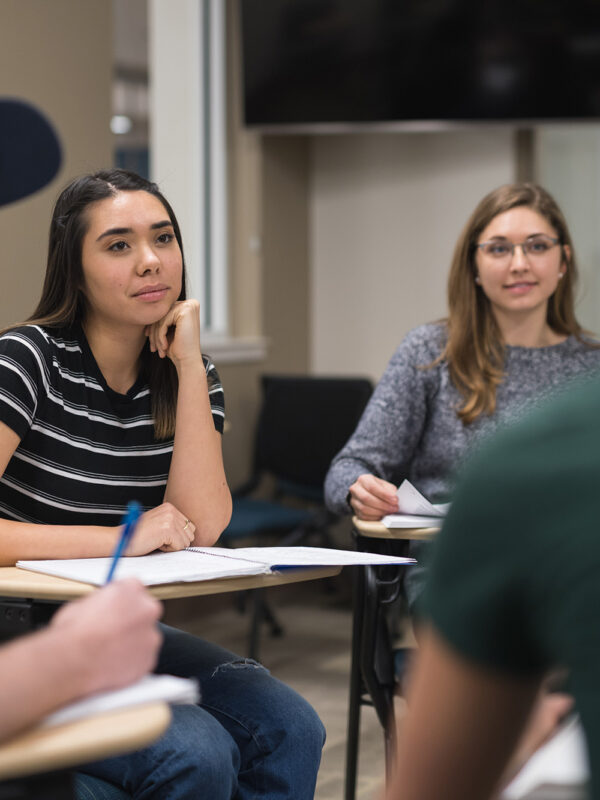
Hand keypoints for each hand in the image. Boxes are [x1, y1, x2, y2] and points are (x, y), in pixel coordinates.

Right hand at [51, 578, 162, 694]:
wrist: (74, 670)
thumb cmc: (72, 638)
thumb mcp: (77, 607)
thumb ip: (98, 602)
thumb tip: (99, 605)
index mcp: (129, 590)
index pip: (133, 586)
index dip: (121, 598)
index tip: (114, 606)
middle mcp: (146, 609)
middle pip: (144, 608)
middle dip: (130, 617)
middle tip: (110, 629)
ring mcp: (151, 635)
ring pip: (144, 634)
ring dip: (131, 639)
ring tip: (107, 650)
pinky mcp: (150, 658)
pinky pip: (143, 655)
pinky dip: (132, 659)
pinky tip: (112, 662)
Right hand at [125, 502, 195, 554]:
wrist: (121, 539)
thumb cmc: (138, 535)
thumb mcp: (158, 523)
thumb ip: (173, 524)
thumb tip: (192, 534)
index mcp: (170, 507)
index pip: (190, 527)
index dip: (177, 537)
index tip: (160, 535)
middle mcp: (171, 510)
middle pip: (190, 534)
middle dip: (176, 541)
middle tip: (158, 538)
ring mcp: (170, 519)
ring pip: (186, 542)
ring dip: (172, 546)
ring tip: (156, 540)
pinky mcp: (168, 529)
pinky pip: (179, 547)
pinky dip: (168, 549)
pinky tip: (155, 543)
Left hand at [145, 299, 201, 368]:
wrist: (189, 361)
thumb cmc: (179, 348)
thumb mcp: (168, 330)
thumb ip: (161, 317)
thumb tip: (143, 307)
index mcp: (188, 306)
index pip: (164, 312)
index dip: (154, 325)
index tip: (147, 336)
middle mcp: (191, 303)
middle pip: (162, 314)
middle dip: (154, 331)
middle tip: (153, 348)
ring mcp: (189, 306)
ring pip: (161, 319)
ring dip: (156, 336)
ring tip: (157, 350)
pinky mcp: (185, 312)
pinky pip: (163, 322)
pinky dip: (160, 337)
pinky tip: (164, 347)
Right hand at [348, 474, 398, 519]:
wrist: (367, 491)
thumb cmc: (377, 487)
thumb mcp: (384, 485)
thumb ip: (390, 490)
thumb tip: (394, 499)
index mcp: (363, 479)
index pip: (372, 487)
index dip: (384, 495)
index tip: (395, 500)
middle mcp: (356, 489)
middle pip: (366, 498)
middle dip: (383, 505)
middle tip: (394, 508)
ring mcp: (354, 501)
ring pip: (364, 509)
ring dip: (379, 512)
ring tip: (389, 512)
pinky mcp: (356, 511)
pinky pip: (364, 517)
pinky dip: (375, 517)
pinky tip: (382, 515)